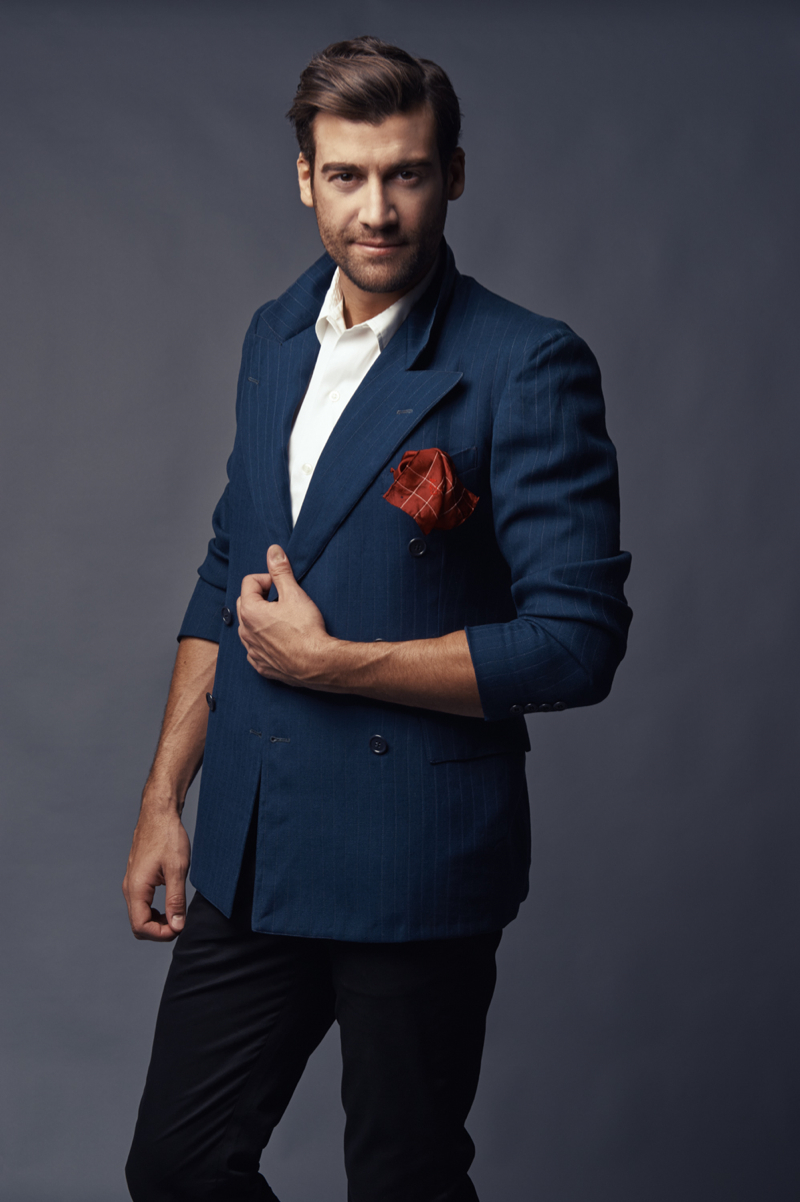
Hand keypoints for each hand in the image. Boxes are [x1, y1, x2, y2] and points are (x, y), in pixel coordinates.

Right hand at [122, 807, 190, 940]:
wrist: (159, 813)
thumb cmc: (167, 837)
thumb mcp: (177, 869)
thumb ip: (176, 900)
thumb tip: (177, 925)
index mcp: (136, 889)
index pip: (140, 927)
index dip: (160, 934)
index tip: (179, 928)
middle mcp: (129, 888)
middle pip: (137, 925)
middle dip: (158, 930)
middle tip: (179, 923)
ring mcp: (132, 883)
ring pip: (139, 915)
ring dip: (157, 921)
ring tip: (177, 914)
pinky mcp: (137, 878)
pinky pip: (141, 904)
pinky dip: (154, 911)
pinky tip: (170, 903)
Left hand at [237, 545, 332, 686]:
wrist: (317, 664)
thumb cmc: (306, 630)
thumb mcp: (294, 594)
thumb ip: (280, 571)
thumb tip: (273, 551)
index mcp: (249, 611)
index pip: (250, 582)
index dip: (268, 579)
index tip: (283, 586)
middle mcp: (245, 631)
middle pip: (246, 602)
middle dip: (263, 598)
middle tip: (284, 601)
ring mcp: (251, 650)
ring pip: (250, 627)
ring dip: (263, 620)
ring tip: (284, 621)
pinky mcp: (260, 665)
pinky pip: (256, 648)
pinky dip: (266, 641)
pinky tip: (283, 640)